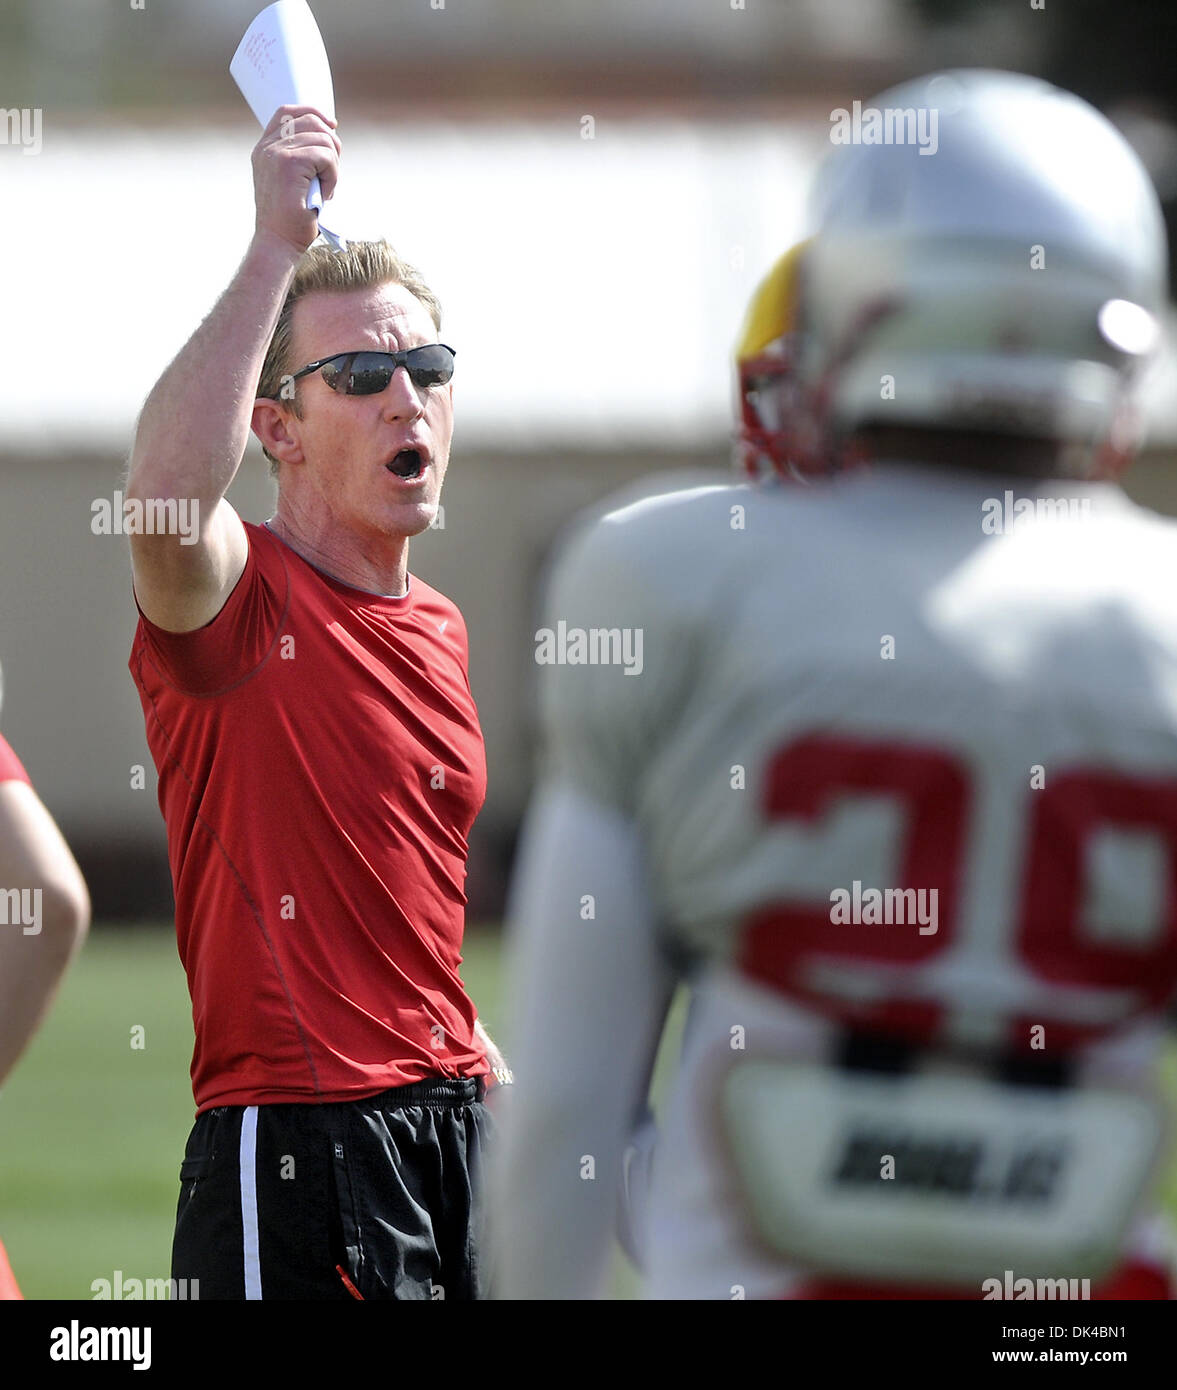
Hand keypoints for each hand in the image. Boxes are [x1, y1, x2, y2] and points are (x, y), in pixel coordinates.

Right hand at [251, 104, 340, 253]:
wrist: (279, 242)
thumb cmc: (292, 219)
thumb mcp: (295, 182)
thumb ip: (303, 157)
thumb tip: (331, 134)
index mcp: (265, 149)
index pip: (287, 111)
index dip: (313, 112)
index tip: (332, 125)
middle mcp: (267, 147)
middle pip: (310, 120)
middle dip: (331, 143)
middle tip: (332, 171)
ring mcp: (276, 153)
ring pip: (323, 139)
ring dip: (333, 166)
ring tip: (326, 189)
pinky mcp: (289, 163)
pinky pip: (326, 157)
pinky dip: (333, 176)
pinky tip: (325, 194)